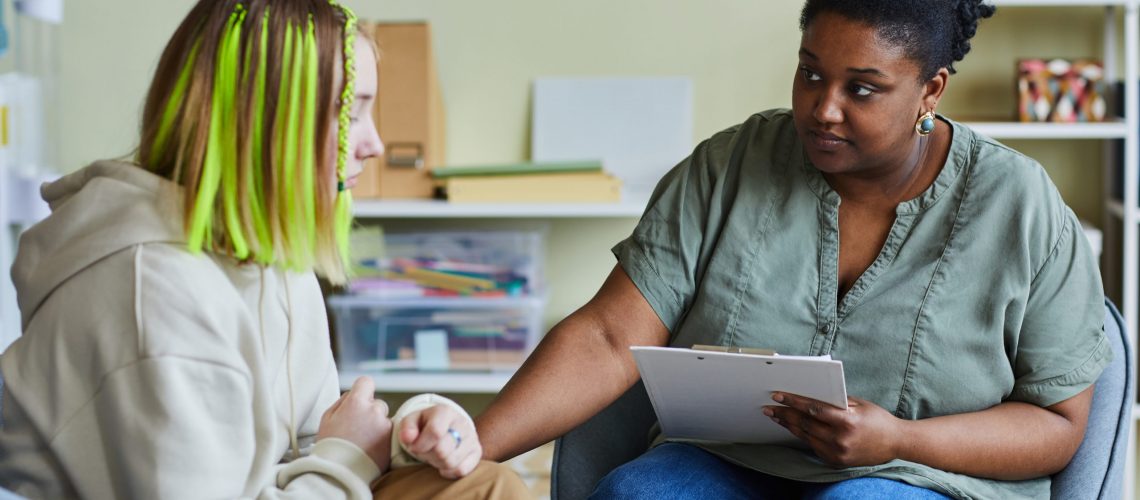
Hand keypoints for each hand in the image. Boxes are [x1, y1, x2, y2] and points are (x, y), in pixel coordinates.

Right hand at [318, 376, 392, 470]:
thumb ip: (343, 401)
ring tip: (362, 441)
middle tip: (357, 428)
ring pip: (383, 419)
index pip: (366, 381)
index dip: (362, 389)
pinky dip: (382, 438)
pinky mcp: (392, 439)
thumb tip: (354, 393)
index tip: (359, 399)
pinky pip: (389, 433)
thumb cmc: (330, 444)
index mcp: (356, 402)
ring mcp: (385, 425)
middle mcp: (374, 410)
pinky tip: (370, 448)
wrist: (339, 472)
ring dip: (377, 425)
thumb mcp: (328, 417)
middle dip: (369, 412)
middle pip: (377, 403)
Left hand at [399, 404, 481, 478]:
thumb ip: (407, 428)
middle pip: (442, 451)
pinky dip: (449, 471)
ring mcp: (472, 438)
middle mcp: (462, 423)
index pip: (435, 432)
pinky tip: (444, 463)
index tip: (414, 447)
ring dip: (437, 463)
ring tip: (434, 455)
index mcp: (445, 412)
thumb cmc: (425, 425)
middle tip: (425, 450)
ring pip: (451, 462)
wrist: (445, 427)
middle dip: (428, 455)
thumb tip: (408, 438)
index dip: (421, 445)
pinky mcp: (477, 452)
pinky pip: (461, 470)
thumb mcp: (412, 421)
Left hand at [764, 392, 901, 466]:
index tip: (778, 396)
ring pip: (805, 436)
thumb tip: (810, 394)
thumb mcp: (858, 404)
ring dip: (789, 426)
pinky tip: (793, 428)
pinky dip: (802, 436)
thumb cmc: (878, 419)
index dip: (793, 402)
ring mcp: (837, 453)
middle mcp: (840, 439)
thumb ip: (835, 401)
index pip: (813, 409)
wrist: (896, 443)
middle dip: (785, 414)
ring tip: (777, 417)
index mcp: (847, 421)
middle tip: (769, 408)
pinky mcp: (836, 461)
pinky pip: (813, 446)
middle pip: (805, 424)